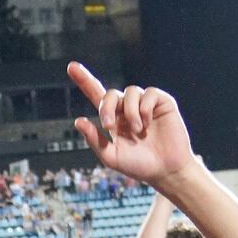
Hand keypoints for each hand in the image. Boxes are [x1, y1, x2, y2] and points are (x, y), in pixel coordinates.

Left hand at [68, 64, 197, 186]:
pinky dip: (144, 108)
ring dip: (129, 111)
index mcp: (113, 119)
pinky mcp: (162, 101)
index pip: (97, 95)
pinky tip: (147, 123)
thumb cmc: (139, 166)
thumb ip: (95, 140)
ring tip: (137, 130)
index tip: (71, 67)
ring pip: (130, 92)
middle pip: (110, 94)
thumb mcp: (111, 157)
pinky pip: (148, 93)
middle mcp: (127, 108)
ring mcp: (145, 104)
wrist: (166, 170)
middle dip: (106, 107)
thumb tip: (78, 121)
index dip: (85, 80)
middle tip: (108, 126)